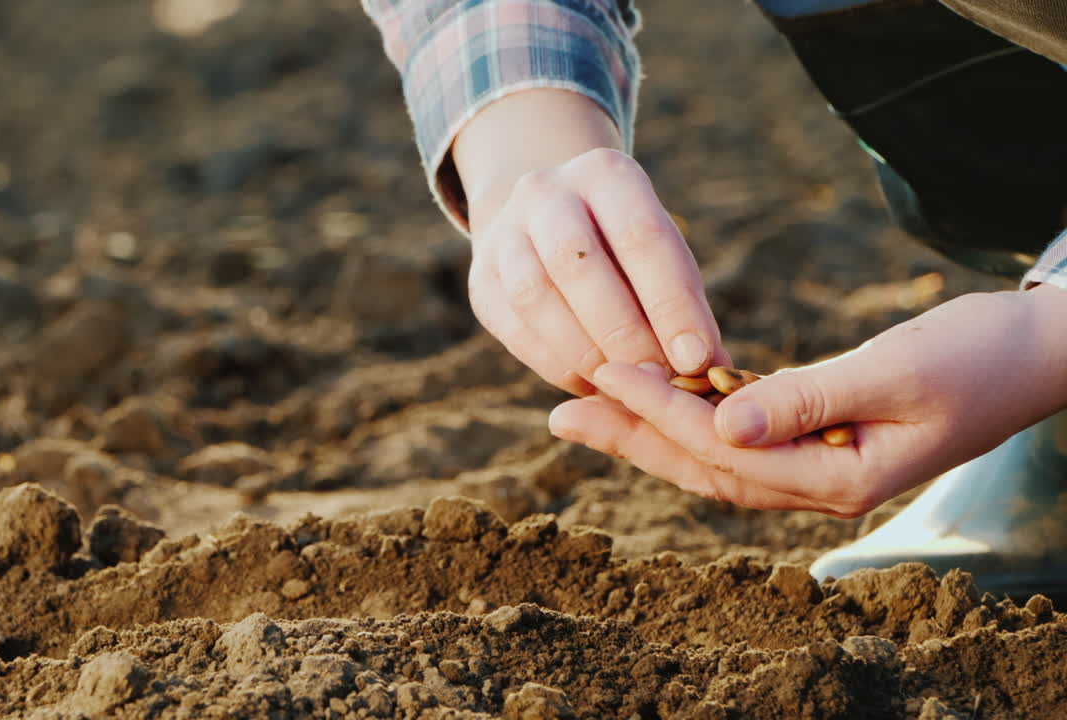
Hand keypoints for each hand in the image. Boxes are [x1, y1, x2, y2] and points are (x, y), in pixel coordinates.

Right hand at [454, 91, 727, 396]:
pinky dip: (553, 363)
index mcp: (605, 172)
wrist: (548, 222)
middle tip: (657, 380)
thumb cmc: (626, 251)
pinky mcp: (481, 277)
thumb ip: (685, 306)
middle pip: (578, 262)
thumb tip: (714, 371)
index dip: (670, 303)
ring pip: (535, 296)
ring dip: (583, 352)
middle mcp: (546, 191)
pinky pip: (513, 327)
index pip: (641, 236)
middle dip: (623, 332)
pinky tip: (588, 384)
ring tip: (622, 386)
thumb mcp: (662, 257)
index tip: (696, 359)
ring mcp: (504, 231)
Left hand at [547, 287, 1066, 516]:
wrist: (1036, 356)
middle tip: (558, 414)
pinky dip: (692, 421)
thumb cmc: (978, 358)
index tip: (604, 374)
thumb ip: (808, 400)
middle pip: (703, 469)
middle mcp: (820, 487)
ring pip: (714, 460)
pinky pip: (740, 442)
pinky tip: (655, 399)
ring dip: (650, 433)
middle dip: (629, 439)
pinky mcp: (820, 442)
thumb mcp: (896, 373)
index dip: (659, 411)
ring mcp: (819, 469)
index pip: (724, 450)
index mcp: (838, 480)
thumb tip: (721, 424)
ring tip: (588, 407)